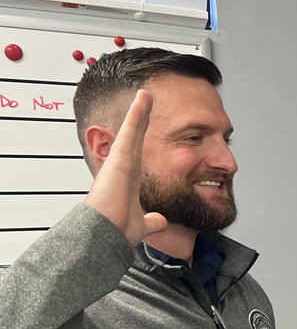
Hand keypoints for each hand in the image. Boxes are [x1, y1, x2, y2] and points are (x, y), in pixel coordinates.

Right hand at [83, 89, 167, 245]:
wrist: (104, 235)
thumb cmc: (115, 232)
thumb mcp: (141, 224)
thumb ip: (151, 221)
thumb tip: (161, 221)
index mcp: (129, 181)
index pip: (138, 154)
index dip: (142, 139)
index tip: (146, 127)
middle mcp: (123, 168)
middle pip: (134, 138)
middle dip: (140, 119)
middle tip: (146, 100)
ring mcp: (120, 162)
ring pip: (131, 131)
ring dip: (139, 111)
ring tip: (146, 94)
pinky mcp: (119, 158)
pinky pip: (130, 131)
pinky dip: (137, 115)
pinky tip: (144, 99)